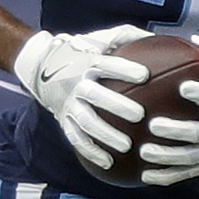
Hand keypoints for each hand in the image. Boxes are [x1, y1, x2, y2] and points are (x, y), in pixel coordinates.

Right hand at [13, 26, 152, 171]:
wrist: (42, 68)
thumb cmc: (83, 53)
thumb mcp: (100, 39)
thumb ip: (126, 36)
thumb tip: (156, 36)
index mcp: (88, 63)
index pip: (107, 65)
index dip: (124, 69)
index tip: (145, 75)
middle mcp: (77, 84)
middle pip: (96, 95)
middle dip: (117, 105)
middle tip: (140, 115)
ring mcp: (70, 105)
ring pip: (86, 121)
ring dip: (106, 134)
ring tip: (127, 145)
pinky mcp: (64, 121)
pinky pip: (76, 139)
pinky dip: (91, 151)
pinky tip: (109, 162)